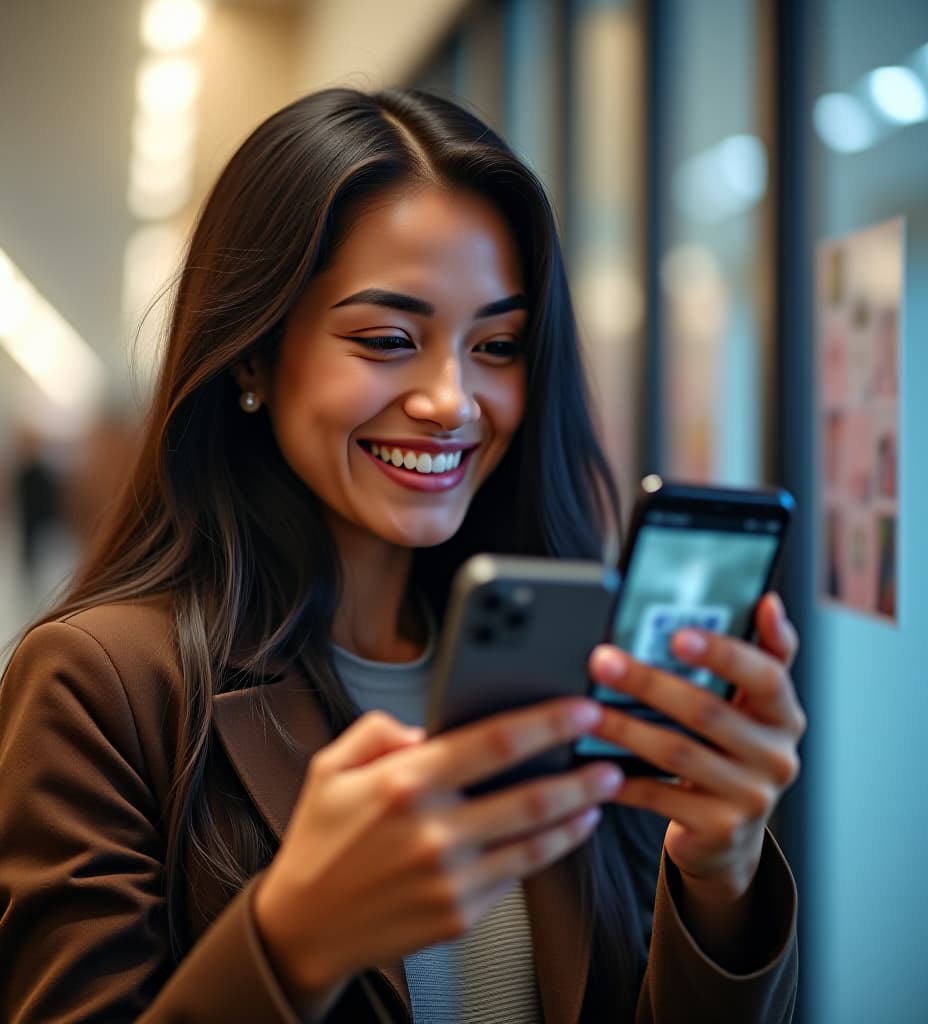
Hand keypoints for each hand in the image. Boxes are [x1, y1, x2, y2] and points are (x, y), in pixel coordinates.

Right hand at [254, 699, 621, 1003]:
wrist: (303, 926)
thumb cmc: (319, 841)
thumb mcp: (329, 767)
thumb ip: (380, 730)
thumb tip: (430, 728)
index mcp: (404, 783)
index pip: (493, 742)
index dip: (545, 722)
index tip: (577, 708)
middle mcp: (433, 830)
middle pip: (530, 794)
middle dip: (581, 772)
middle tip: (610, 754)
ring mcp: (450, 877)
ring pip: (535, 838)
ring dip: (577, 811)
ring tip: (602, 790)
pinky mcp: (460, 913)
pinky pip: (519, 874)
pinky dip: (551, 848)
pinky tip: (566, 830)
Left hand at [587, 593, 804, 903]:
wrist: (728, 833)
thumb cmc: (730, 748)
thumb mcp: (752, 705)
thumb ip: (761, 654)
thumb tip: (768, 602)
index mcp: (784, 715)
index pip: (766, 676)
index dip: (725, 654)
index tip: (678, 633)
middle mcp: (776, 756)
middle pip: (707, 712)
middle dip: (648, 682)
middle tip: (603, 661)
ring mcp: (751, 797)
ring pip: (678, 753)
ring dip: (625, 728)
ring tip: (585, 711)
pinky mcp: (720, 829)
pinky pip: (661, 797)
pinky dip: (623, 779)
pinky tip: (593, 763)